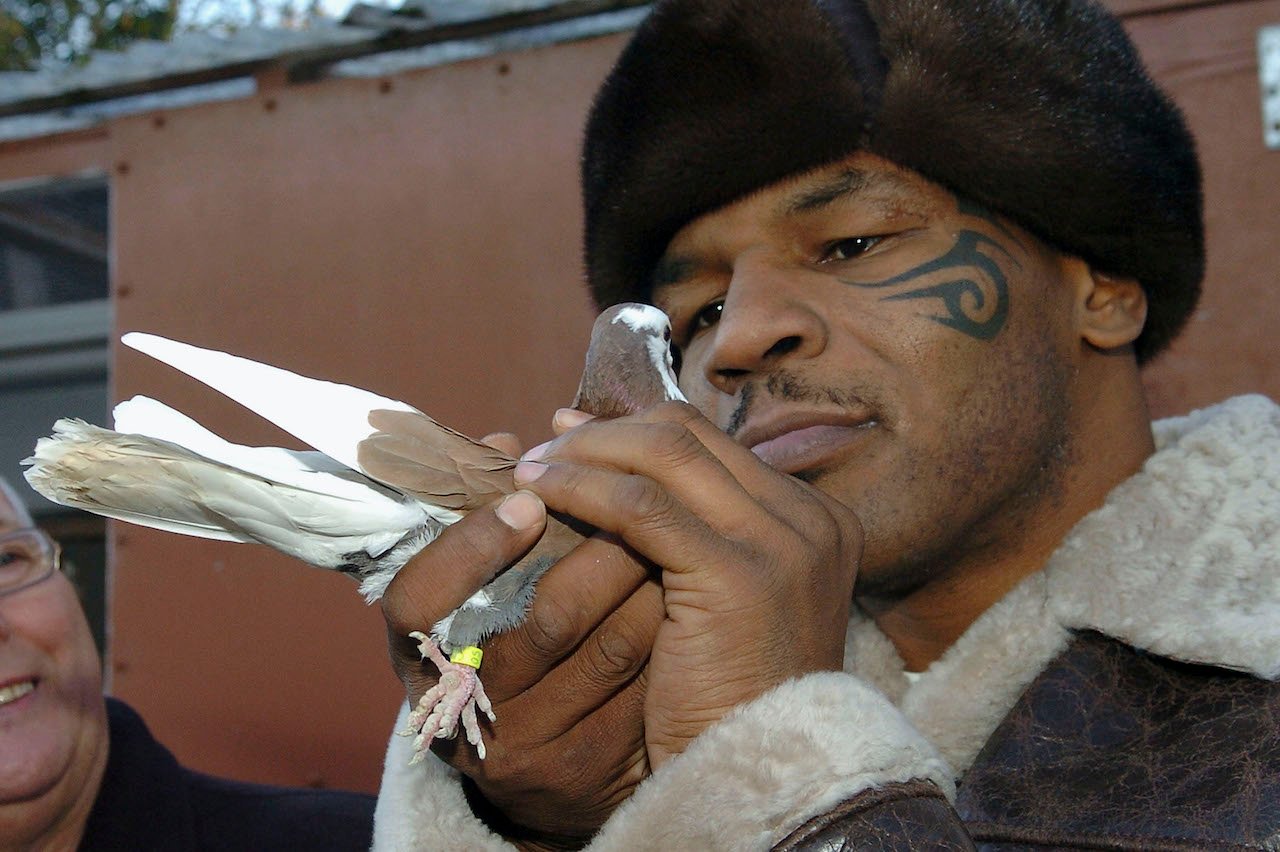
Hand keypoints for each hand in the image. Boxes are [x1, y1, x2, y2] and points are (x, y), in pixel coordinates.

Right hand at [381, 433, 663, 846]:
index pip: (416, 603)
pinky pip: (651, 682)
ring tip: (677, 525)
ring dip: (653, 575)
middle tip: (634, 494)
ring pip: (612, 646)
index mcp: (422, 656)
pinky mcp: (594, 766)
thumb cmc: (509, 645)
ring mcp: (535, 743)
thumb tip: (503, 438)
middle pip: (541, 619)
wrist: (550, 765)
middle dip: (600, 544)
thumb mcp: (476, 594)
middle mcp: (469, 710)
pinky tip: (693, 587)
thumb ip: (485, 522)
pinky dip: (676, 625)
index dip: (470, 544)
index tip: (526, 497)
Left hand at [514, 402, 862, 766]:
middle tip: (550, 439)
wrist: (761, 771)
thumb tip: (633, 483)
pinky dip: (584, 489)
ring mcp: (780, 542)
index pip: (712, 444)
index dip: (638, 430)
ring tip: (533, 466)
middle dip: (608, 431)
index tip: (578, 435)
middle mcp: (807, 518)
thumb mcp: (726, 603)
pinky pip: (642, 507)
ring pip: (665, 457)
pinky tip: (541, 492)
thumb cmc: (729, 696)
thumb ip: (701, 540)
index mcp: (812, 519)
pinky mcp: (736, 574)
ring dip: (588, 453)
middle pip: (690, 436)